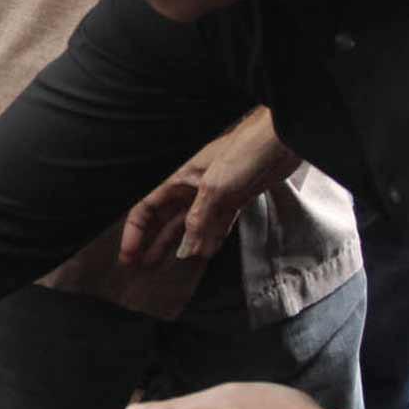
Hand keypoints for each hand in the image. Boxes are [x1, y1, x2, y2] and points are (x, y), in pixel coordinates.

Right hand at [118, 109, 293, 266]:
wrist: (279, 142)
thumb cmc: (243, 152)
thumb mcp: (213, 187)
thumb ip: (198, 221)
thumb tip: (185, 251)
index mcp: (179, 180)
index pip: (147, 208)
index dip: (135, 232)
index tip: (129, 255)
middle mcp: (191, 189)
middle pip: (165, 220)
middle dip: (153, 242)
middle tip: (142, 266)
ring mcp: (213, 196)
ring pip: (190, 226)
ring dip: (180, 245)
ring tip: (168, 266)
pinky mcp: (234, 200)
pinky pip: (216, 226)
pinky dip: (210, 240)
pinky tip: (204, 254)